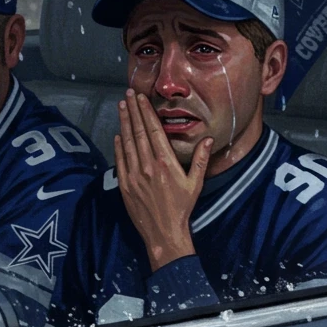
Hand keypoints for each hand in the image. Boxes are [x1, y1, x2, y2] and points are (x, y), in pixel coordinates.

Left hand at [114, 90, 211, 270]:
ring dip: (124, 123)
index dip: (146, 112)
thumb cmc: (182, 208)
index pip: (154, 130)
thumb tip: (207, 139)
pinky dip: (118, 144)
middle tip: (128, 94)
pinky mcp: (124, 184)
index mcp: (166, 163)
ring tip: (121, 107)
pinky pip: (120, 159)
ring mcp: (134, 174)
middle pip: (138, 132)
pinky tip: (119, 133)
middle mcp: (148, 165)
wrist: (164, 232)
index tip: (141, 98)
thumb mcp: (195, 183)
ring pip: (127, 142)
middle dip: (133, 111)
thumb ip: (200, 159)